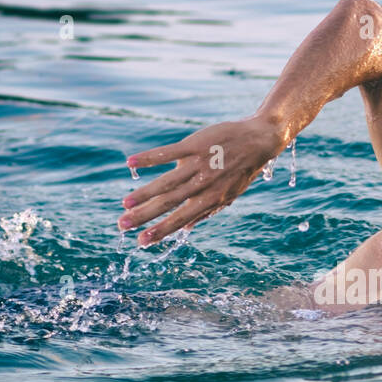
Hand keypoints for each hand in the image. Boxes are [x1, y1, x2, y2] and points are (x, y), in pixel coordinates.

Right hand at [120, 115, 284, 245]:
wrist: (259, 140)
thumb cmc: (242, 170)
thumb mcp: (229, 195)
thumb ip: (206, 211)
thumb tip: (184, 228)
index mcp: (211, 199)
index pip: (180, 219)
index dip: (160, 231)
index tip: (141, 241)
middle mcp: (204, 184)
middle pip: (169, 203)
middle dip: (144, 216)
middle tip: (122, 225)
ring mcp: (199, 164)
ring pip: (167, 182)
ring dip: (144, 193)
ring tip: (125, 203)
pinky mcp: (196, 144)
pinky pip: (168, 152)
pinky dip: (149, 158)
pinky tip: (131, 163)